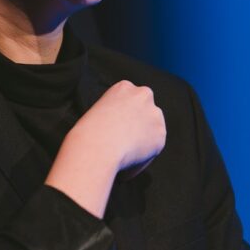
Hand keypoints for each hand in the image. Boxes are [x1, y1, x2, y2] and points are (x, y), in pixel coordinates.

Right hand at [45, 82, 165, 216]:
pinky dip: (144, 157)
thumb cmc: (88, 134)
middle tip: (127, 141)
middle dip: (140, 124)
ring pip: (153, 128)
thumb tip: (121, 133)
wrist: (97, 147)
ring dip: (145, 139)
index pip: (131, 100)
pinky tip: (130, 162)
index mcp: (124, 87)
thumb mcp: (97, 113)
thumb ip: (114, 116)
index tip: (120, 128)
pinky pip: (154, 148)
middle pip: (146, 110)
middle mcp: (143, 95)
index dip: (126, 116)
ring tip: (127, 155)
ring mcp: (154, 113)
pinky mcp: (160, 133)